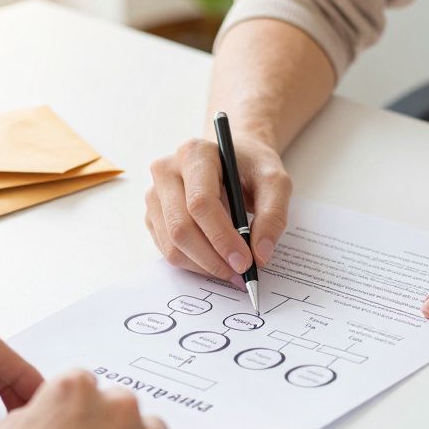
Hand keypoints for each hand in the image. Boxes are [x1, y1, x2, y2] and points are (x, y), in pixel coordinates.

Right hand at [145, 137, 291, 279]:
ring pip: (172, 244)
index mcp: (195, 155)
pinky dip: (193, 264)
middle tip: (240, 274)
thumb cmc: (251, 167)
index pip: (200, 203)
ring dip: (203, 266)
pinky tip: (215, 262)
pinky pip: (167, 249)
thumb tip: (260, 255)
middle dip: (212, 258)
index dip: (222, 237)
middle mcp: (167, 171)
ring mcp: (155, 194)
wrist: (233, 160)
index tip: (245, 262)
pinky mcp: (153, 215)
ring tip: (231, 271)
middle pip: (181, 227)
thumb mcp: (275, 182)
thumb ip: (273, 215)